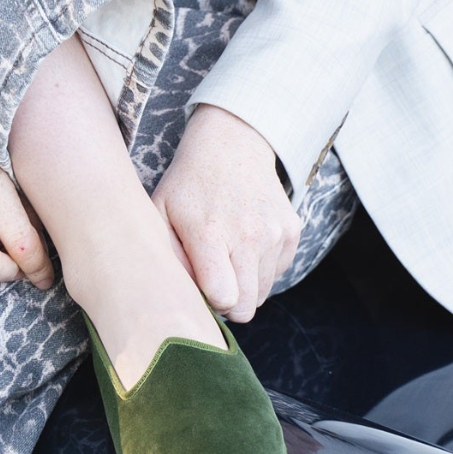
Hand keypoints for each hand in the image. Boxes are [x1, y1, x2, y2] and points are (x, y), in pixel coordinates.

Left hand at [152, 106, 300, 320]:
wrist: (231, 146)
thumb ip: (169, 258)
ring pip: (262, 294)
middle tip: (213, 279)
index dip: (210, 302)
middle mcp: (249, 235)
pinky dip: (260, 269)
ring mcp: (275, 233)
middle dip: (228, 303)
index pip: (224, 298)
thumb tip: (185, 296)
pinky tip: (245, 244)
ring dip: (244, 285)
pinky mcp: (292, 231)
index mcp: (211, 234)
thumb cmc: (188, 186)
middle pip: (247, 307)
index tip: (200, 286)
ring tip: (227, 256)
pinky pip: (277, 274)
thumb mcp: (160, 214)